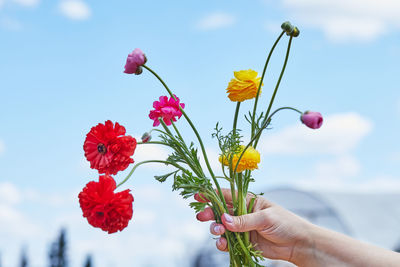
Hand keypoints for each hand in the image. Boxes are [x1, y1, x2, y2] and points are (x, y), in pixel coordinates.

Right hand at [195, 188, 311, 262]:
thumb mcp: (265, 218)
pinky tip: (223, 244)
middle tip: (203, 217)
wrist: (298, 243)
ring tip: (217, 233)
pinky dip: (223, 243)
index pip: (226, 195)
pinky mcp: (244, 242)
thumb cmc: (286, 223)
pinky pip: (229, 242)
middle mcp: (242, 213)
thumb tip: (224, 220)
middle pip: (220, 212)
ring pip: (222, 228)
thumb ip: (244, 220)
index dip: (211, 195)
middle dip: (210, 213)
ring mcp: (242, 228)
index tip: (198, 196)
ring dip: (216, 229)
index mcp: (248, 201)